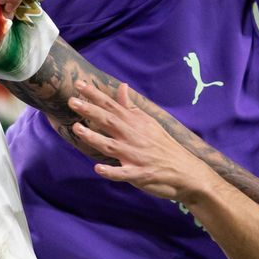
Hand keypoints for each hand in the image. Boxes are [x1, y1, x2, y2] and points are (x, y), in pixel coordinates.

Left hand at [67, 80, 216, 201]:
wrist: (185, 171)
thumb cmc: (163, 145)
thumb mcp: (148, 122)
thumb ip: (131, 106)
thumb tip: (122, 86)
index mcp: (136, 123)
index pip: (112, 105)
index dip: (95, 95)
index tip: (78, 84)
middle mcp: (134, 136)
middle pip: (109, 121)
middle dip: (90, 111)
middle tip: (72, 101)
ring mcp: (136, 156)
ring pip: (111, 146)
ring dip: (94, 137)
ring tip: (77, 129)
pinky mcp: (139, 174)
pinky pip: (123, 173)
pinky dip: (112, 172)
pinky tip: (98, 169)